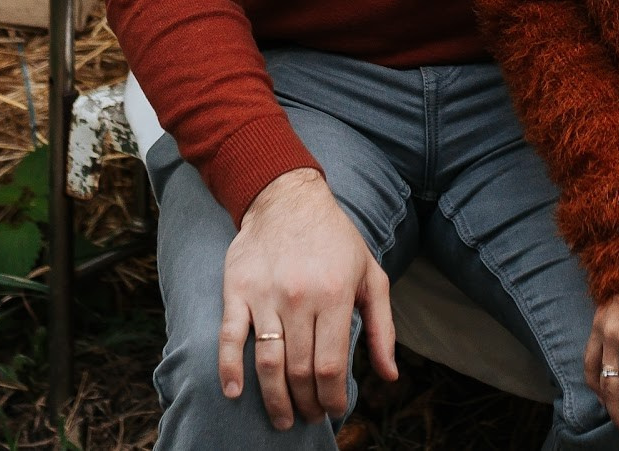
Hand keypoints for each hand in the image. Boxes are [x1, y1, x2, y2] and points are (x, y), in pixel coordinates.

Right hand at [217, 168, 396, 430]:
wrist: (288, 199)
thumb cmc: (336, 240)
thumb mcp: (371, 275)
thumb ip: (382, 327)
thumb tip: (390, 375)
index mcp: (335, 294)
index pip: (331, 364)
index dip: (332, 396)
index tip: (334, 410)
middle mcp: (300, 297)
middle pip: (299, 369)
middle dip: (306, 403)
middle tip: (309, 416)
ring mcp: (265, 295)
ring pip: (267, 361)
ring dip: (274, 398)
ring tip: (283, 418)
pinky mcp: (237, 291)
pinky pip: (229, 337)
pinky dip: (229, 369)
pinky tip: (234, 393)